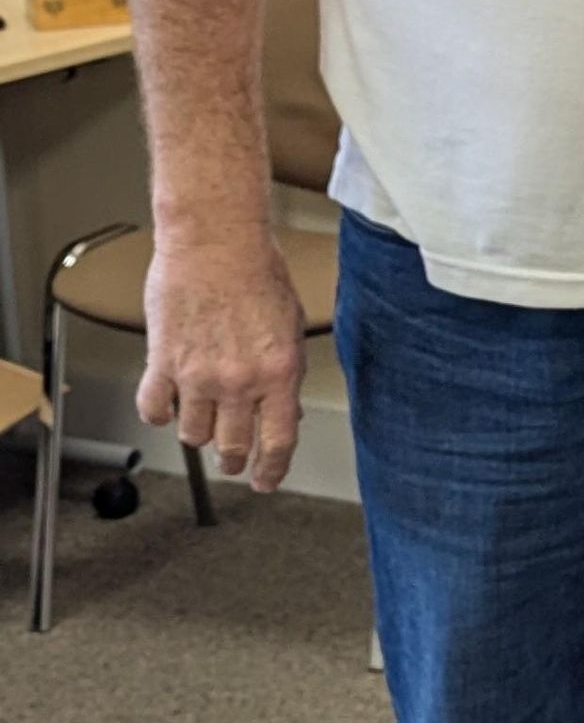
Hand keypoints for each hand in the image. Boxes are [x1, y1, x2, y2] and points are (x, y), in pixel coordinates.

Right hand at [138, 230, 307, 490]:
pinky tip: (166, 402)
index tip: (264, 482)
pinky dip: (159, 412)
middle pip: (232, 446)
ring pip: (192, 434)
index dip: (271, 470)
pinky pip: (154, 409)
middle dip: (233, 460)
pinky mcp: (162, 361)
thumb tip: (285, 410)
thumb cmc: (257, 273)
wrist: (215, 241)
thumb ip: (285, 374)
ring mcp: (197, 375)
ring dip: (198, 433)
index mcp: (279, 373)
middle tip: (231, 460)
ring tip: (201, 419)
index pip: (278, 442)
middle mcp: (239, 381)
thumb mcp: (289, 328)